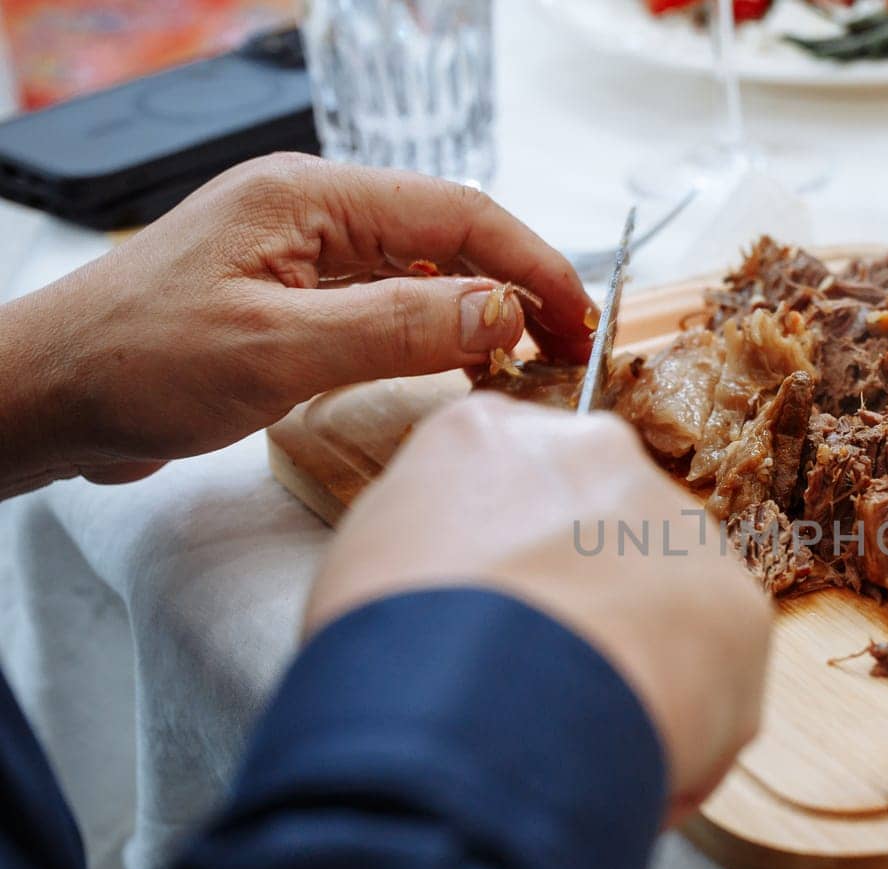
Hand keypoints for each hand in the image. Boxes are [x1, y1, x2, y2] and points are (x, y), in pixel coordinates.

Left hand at [0, 153, 596, 496]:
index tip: (580, 319)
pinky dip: (434, 333)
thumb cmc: (138, 364)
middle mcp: (310, 215)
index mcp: (309, 199)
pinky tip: (457, 367)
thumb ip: (399, 327)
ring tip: (525, 365)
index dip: (530, 263)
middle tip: (568, 350)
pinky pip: (385, 305)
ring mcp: (299, 257)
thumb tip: (504, 311)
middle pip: (447, 237)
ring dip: (480, 313)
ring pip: (421, 272)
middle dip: (517, 287)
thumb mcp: (278, 349)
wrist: (44, 396)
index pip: (456, 214)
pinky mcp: (288, 301)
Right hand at [304, 394, 772, 824]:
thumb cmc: (393, 651)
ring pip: (664, 598)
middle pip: (599, 531)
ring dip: (638, 656)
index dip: (507, 558)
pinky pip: (714, 673)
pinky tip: (625, 752)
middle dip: (584, 599)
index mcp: (491, 436)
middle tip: (542, 675)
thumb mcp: (368, 564)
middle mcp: (598, 457)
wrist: (473, 716)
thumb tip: (469, 567)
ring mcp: (679, 527)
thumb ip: (434, 537)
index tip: (497, 613)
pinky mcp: (739, 606)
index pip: (511, 481)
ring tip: (582, 726)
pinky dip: (683, 724)